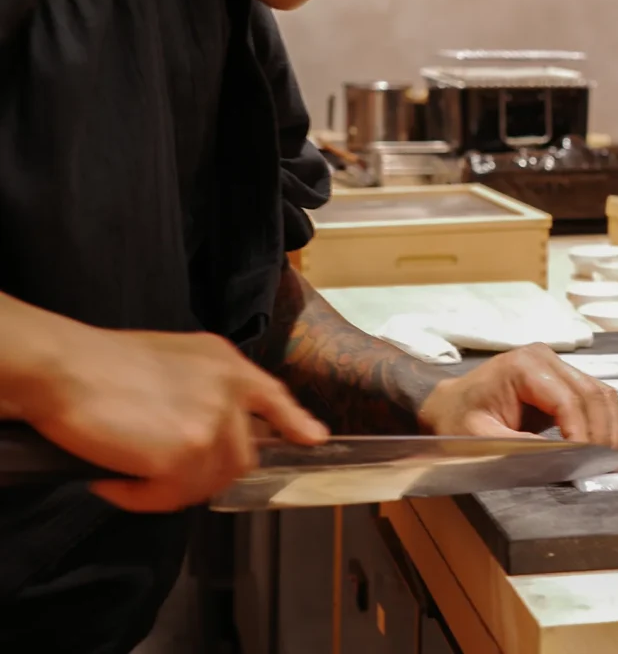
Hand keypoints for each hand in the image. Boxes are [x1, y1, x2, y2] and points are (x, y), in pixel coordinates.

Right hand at [26, 328, 327, 511]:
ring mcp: (213, 423)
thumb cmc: (100, 363)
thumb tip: (208, 428)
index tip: (313, 439)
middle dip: (204, 473)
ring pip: (208, 481)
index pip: (273, 396)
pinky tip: (115, 480)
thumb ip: (204, 388)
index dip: (293, 421)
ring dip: (169, 488)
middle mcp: (230, 391)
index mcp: (226, 364)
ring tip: (129, 473)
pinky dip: (141, 497)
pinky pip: (172, 497)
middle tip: (160, 473)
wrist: (65, 365)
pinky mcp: (188, 453)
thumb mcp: (172, 358)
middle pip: (241, 456)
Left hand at [417, 344, 617, 449]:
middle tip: (606, 467)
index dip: (582, 434)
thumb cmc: (456, 421)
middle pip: (592, 394)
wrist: (449, 408)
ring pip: (602, 395)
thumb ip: (520, 448)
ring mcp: (557, 366)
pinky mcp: (563, 381)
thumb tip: (563, 459)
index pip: (567, 400)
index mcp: (523, 365)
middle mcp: (545, 358)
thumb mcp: (481, 439)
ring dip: (611, 429)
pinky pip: (596, 400)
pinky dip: (606, 424)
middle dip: (603, 434)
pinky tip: (604, 449)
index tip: (587, 463)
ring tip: (610, 461)